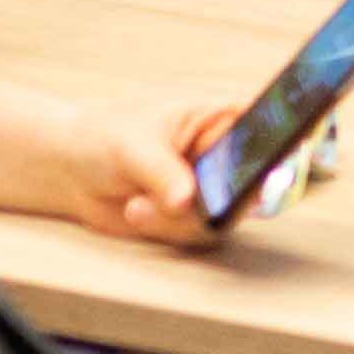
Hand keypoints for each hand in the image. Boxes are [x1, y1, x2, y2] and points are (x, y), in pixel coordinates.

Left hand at [56, 96, 253, 249]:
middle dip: (217, 199)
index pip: (269, 127)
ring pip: (225, 216)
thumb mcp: (134, 146)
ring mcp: (213, 190)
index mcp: (222, 118)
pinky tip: (136, 212)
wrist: (72, 174)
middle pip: (255, 182)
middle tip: (184, 201)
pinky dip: (165, 230)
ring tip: (138, 205)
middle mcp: (226, 156)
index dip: (280, 145)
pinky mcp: (196, 219)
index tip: (264, 165)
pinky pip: (199, 235)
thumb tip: (186, 201)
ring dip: (178, 219)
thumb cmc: (105, 138)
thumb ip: (163, 171)